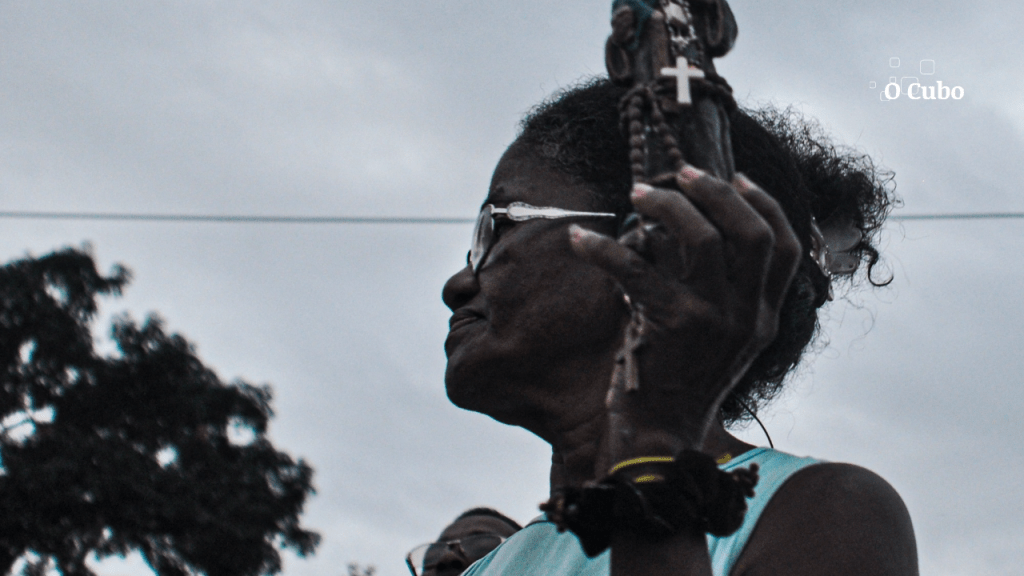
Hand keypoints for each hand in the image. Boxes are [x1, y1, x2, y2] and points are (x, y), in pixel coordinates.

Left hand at [568, 166, 800, 465]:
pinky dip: (603, 249)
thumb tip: (687, 227)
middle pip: (750, 233)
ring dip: (668, 206)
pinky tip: (579, 240)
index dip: (764, 204)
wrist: (661, 434)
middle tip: (680, 173)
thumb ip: (720, 292)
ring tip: (638, 194)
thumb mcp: (720, 338)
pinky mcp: (672, 326)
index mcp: (764, 316)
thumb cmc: (680, 378)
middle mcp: (749, 316)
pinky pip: (636, 270)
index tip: (735, 176)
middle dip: (716, 192)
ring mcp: (713, 320)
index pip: (786, 247)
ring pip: (702, 238)